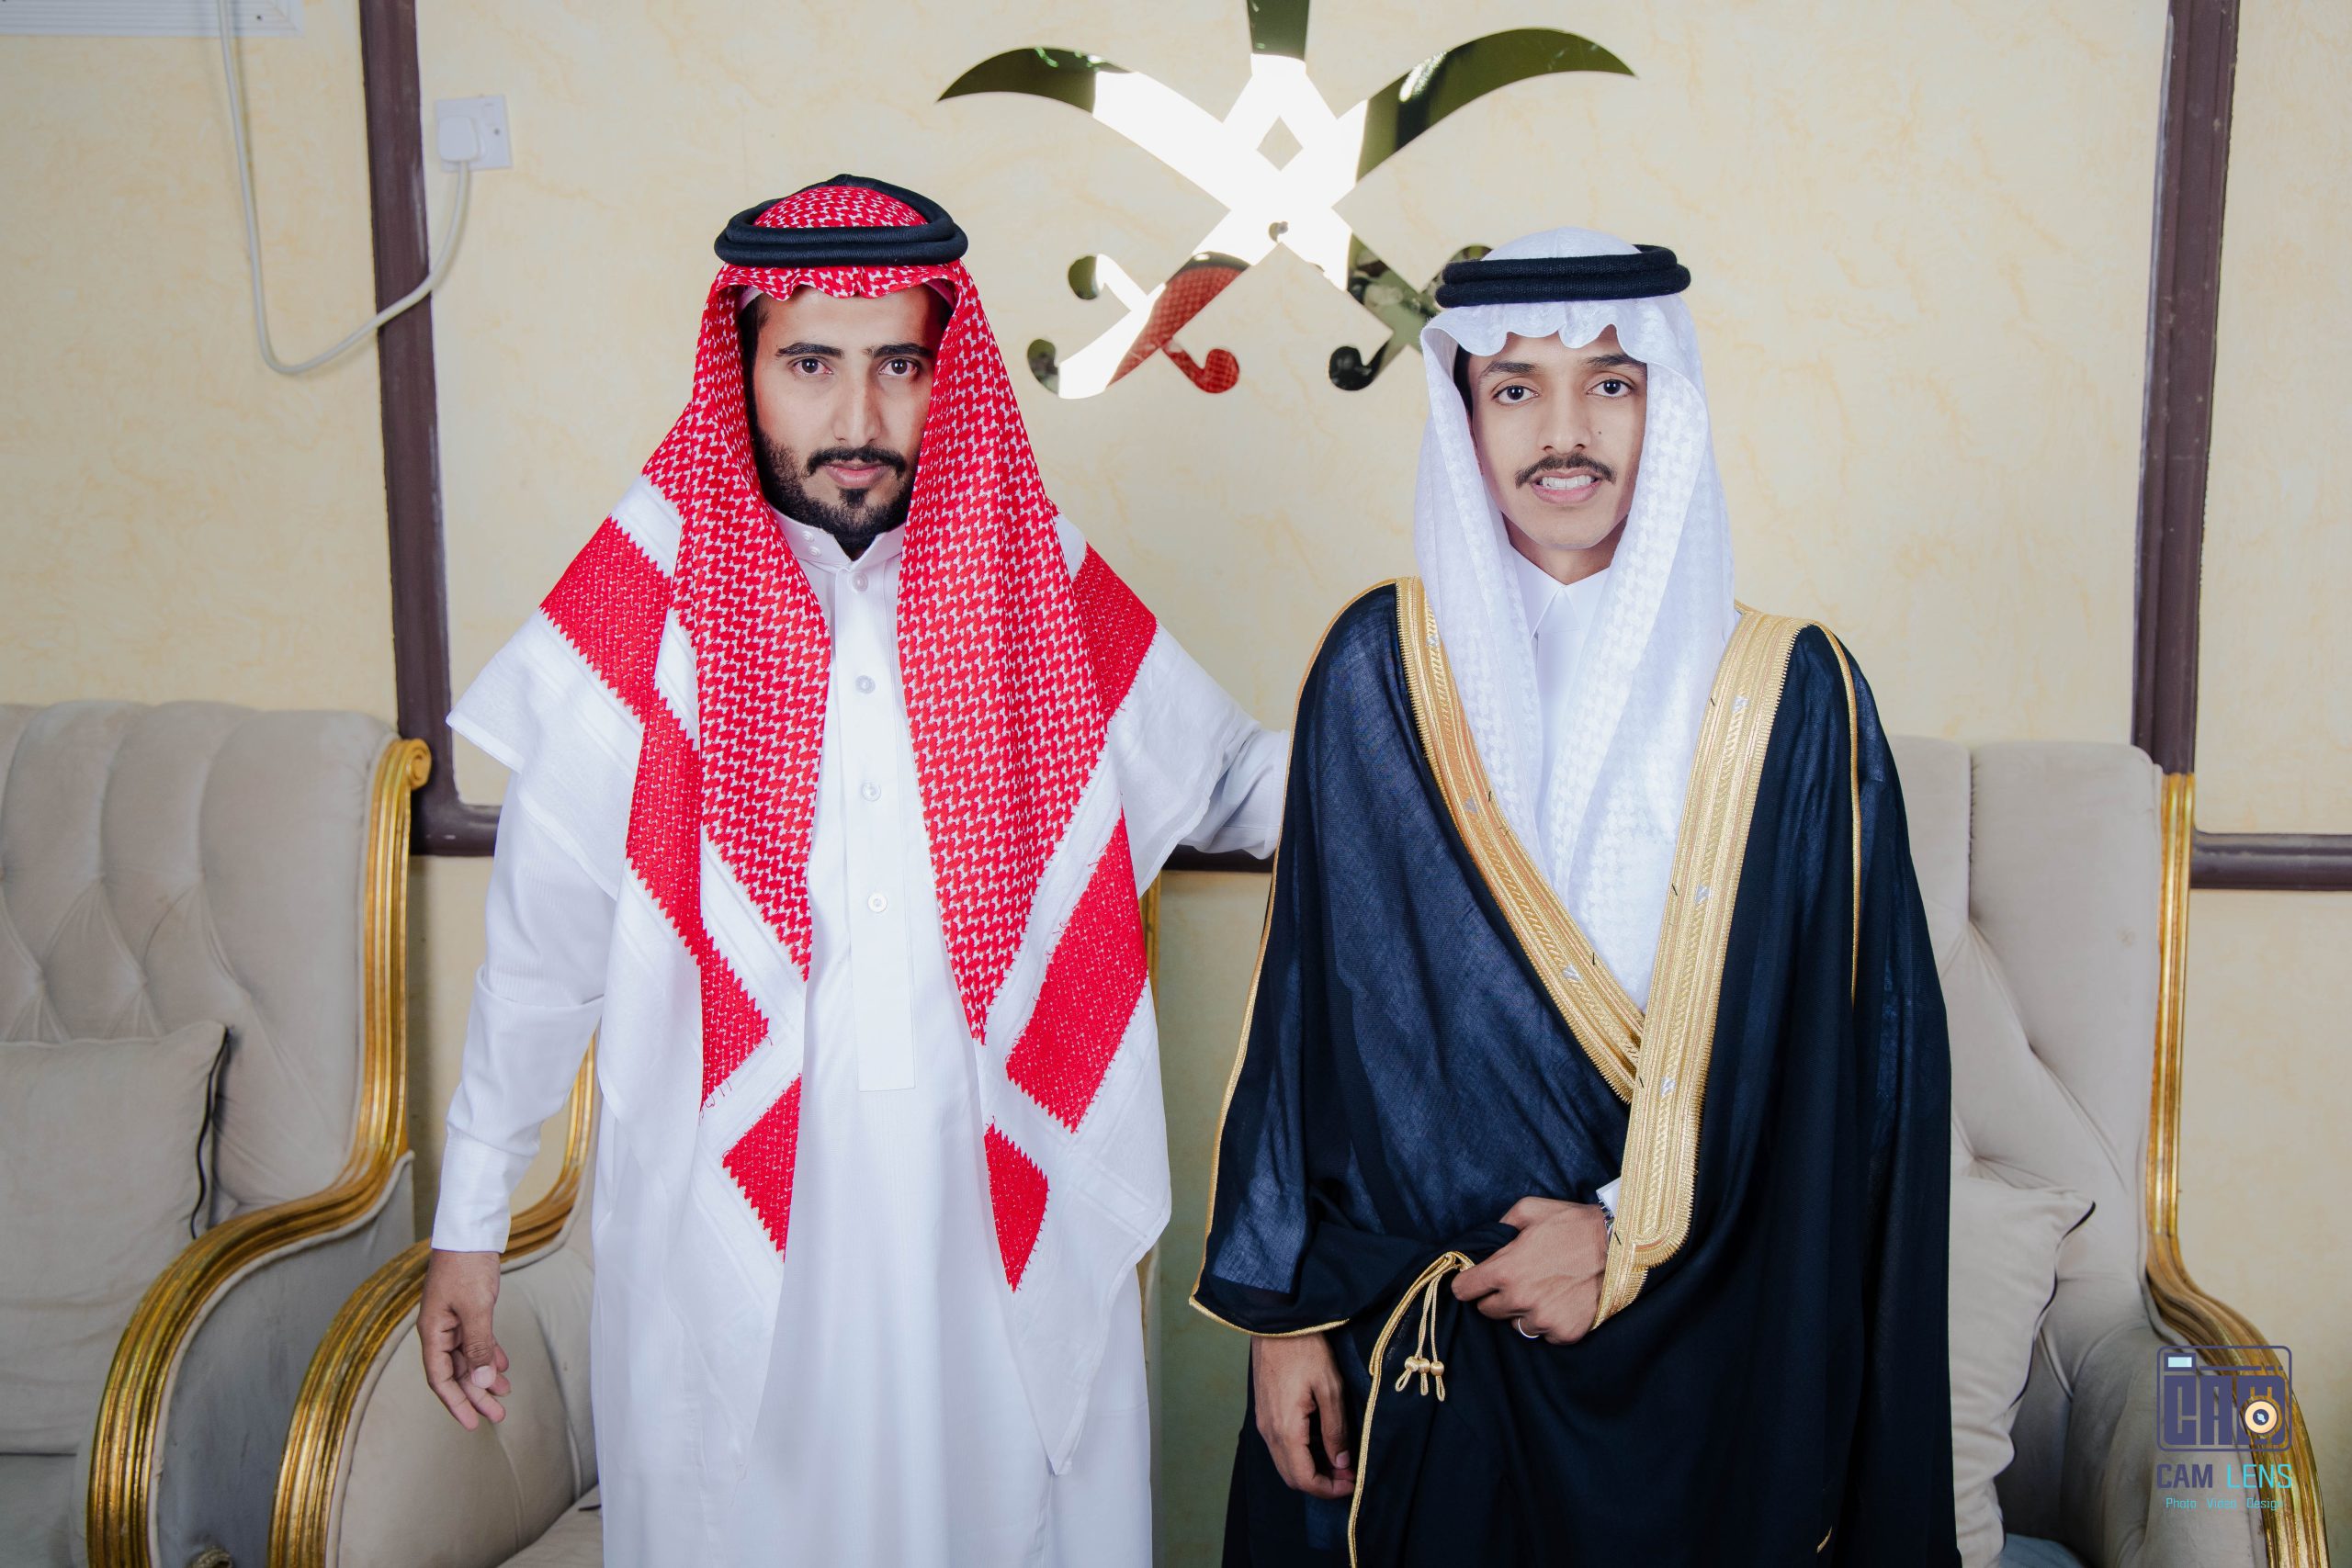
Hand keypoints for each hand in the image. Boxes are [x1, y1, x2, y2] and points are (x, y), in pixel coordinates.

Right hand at [419, 1248, 508, 1428]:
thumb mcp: (476, 1308)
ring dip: (485, 1376)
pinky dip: (489, 1353)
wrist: (470, 1231)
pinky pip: (476, 1340)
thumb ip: (478, 1345)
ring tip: (505, 1394)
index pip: (441, 1379)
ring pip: (468, 1358)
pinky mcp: (467, 1309)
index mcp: (433, 1332)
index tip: (472, 1423)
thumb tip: (481, 1380)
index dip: (456, 1403)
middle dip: (476, 1395)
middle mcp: (439, 1330)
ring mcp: (453, 1320)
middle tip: (498, 1415)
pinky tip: (503, 1365)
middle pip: (456, 1372)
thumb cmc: (467, 1265)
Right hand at [1251, 1332, 1355, 1498]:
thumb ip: (1335, 1429)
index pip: (1303, 1478)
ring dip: (1310, 1469)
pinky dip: (1299, 1455)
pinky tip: (1320, 1441)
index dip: (1329, 1489)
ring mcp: (1262, 1422)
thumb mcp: (1330, 1387)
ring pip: (1284, 1463)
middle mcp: (1268, 1431)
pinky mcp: (1263, 1412)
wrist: (1276, 1322)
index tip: (1353, 1482)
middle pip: (1291, 1477)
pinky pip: (1279, 1446)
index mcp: (1286, 1429)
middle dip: (1321, 1483)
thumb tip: (1341, 1462)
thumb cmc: (1305, 1349)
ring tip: (1339, 1459)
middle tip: (1348, 1474)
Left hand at [1450, 1196, 1608, 1344]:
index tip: (1475, 1281)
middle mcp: (1520, 1299)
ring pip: (1517, 1325)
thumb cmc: (1574, 1225)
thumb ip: (1502, 1224)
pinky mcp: (1565, 1333)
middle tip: (1517, 1281)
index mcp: (1505, 1270)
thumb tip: (1489, 1238)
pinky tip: (1562, 1302)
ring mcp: (1544, 1319)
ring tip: (1544, 1290)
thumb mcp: (1531, 1209)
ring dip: (1524, 1311)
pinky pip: (1545, 1335)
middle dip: (1496, 1297)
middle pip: (1487, 1311)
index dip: (1468, 1283)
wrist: (1619, 1247)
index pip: (1464, 1290)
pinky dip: (1549, 1322)